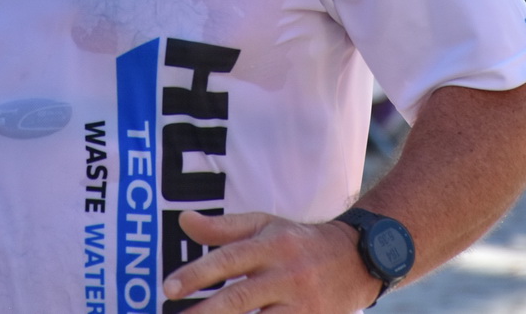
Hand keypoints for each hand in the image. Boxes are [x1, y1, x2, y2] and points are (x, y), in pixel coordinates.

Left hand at [161, 211, 382, 313]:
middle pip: (240, 299)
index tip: (168, 288)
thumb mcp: (264, 226)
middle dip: (205, 313)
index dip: (196, 274)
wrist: (356, 260)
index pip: (228, 259)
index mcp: (272, 245)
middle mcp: (287, 274)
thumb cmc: (297, 242)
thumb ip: (223, 229)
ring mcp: (303, 305)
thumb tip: (183, 220)